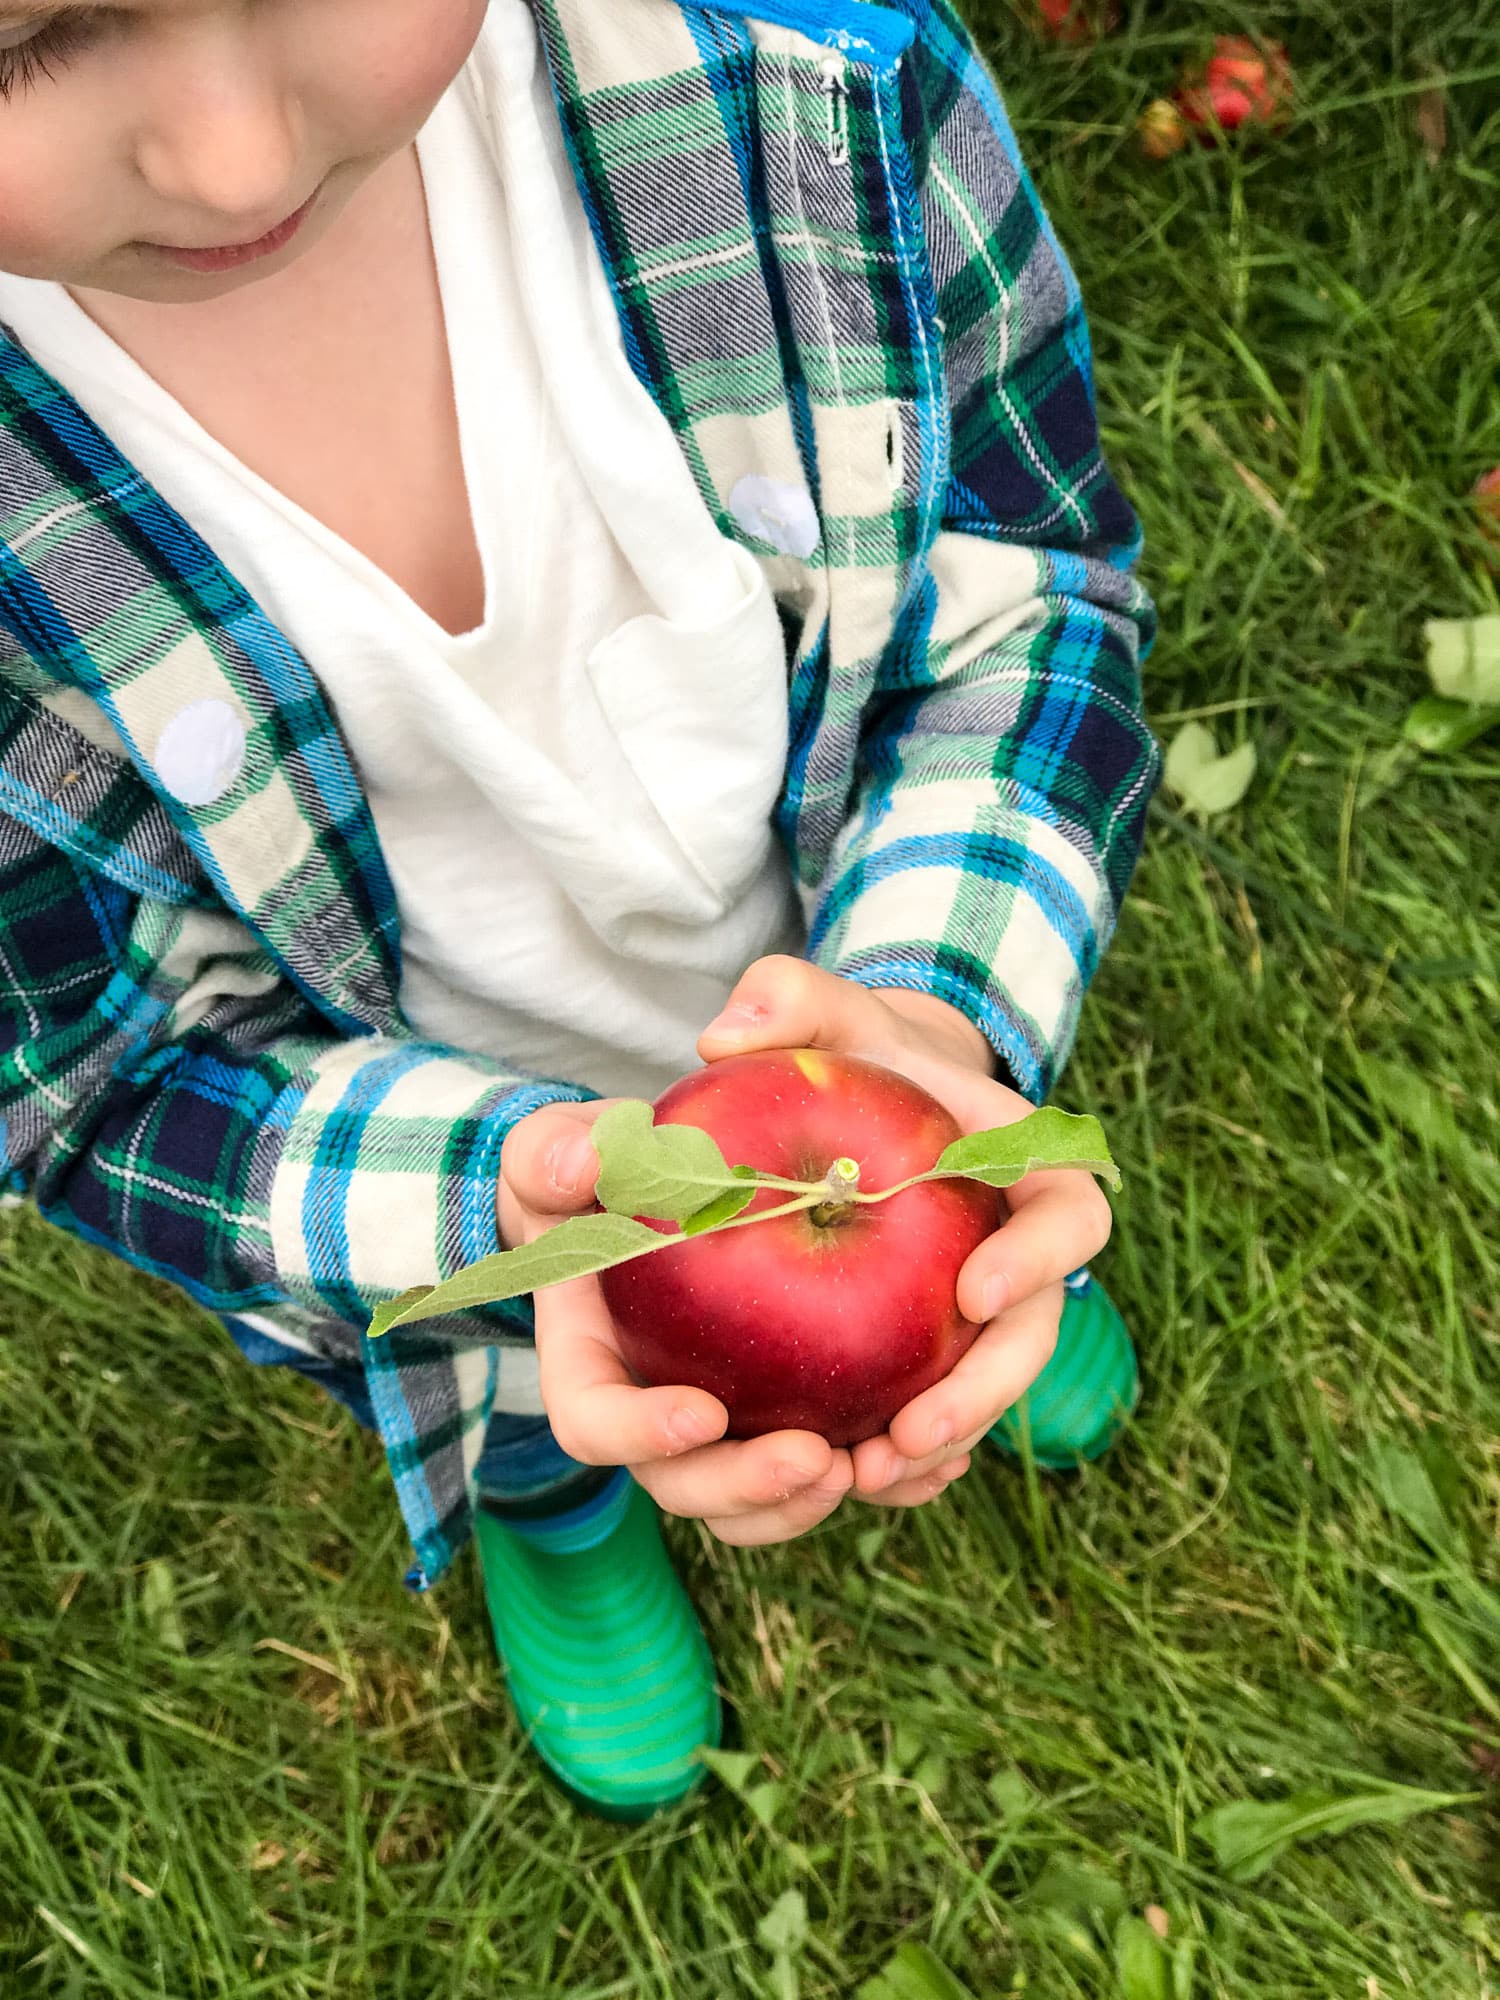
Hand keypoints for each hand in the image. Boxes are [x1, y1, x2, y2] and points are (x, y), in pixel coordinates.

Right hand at [497, 1102, 853, 1544]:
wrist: (655, 1192)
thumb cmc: (599, 1171)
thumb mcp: (565, 1148)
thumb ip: (556, 1153)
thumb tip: (579, 1165)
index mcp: (589, 1364)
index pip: (594, 1422)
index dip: (642, 1433)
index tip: (704, 1413)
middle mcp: (650, 1415)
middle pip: (686, 1487)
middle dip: (749, 1488)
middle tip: (818, 1460)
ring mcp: (721, 1427)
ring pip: (757, 1503)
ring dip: (812, 1502)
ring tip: (879, 1468)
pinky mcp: (783, 1417)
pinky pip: (826, 1470)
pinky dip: (882, 1477)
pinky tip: (939, 1465)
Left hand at [696, 956, 1113, 1505]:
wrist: (866, 1107)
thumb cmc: (853, 1056)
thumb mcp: (821, 1012)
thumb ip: (784, 998)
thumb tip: (723, 1036)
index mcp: (1027, 1167)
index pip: (1068, 1216)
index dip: (1040, 1258)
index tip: (974, 1293)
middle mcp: (1024, 1249)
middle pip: (1034, 1333)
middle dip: (984, 1391)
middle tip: (912, 1433)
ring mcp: (983, 1311)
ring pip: (983, 1389)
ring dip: (940, 1441)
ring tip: (867, 1472)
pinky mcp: (936, 1353)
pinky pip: (935, 1413)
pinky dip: (903, 1455)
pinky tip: (843, 1481)